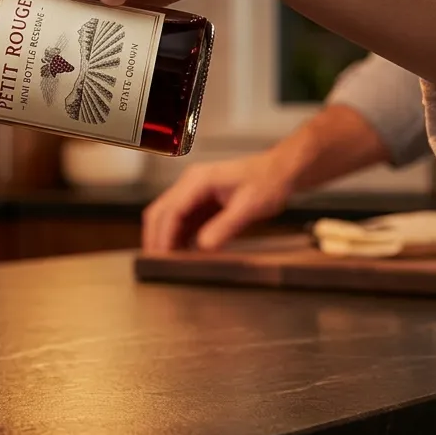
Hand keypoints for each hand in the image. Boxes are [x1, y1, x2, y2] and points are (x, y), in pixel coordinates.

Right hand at [141, 153, 294, 252]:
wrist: (279, 172)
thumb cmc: (268, 183)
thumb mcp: (250, 207)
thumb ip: (226, 226)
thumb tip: (204, 247)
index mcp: (199, 180)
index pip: (171, 210)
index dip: (164, 235)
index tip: (163, 256)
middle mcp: (190, 183)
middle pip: (160, 211)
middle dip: (155, 237)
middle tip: (156, 262)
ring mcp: (192, 191)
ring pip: (166, 216)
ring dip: (164, 237)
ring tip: (166, 261)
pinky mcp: (199, 200)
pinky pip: (180, 219)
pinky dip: (176, 236)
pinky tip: (181, 252)